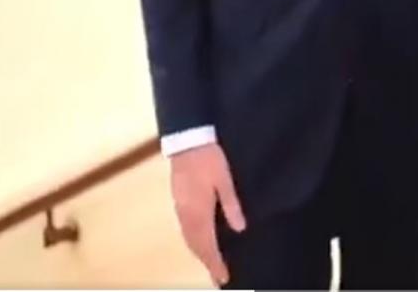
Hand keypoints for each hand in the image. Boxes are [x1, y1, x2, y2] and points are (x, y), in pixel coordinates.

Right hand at [170, 143, 246, 285]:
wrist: (187, 140)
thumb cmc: (209, 158)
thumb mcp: (225, 179)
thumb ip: (231, 204)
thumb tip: (240, 229)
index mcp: (198, 211)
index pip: (207, 245)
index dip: (215, 262)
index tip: (223, 277)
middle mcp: (186, 214)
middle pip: (195, 245)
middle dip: (207, 262)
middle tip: (218, 277)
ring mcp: (179, 208)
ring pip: (188, 238)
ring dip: (199, 253)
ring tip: (210, 263)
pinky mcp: (178, 201)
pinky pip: (184, 229)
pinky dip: (192, 241)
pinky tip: (199, 241)